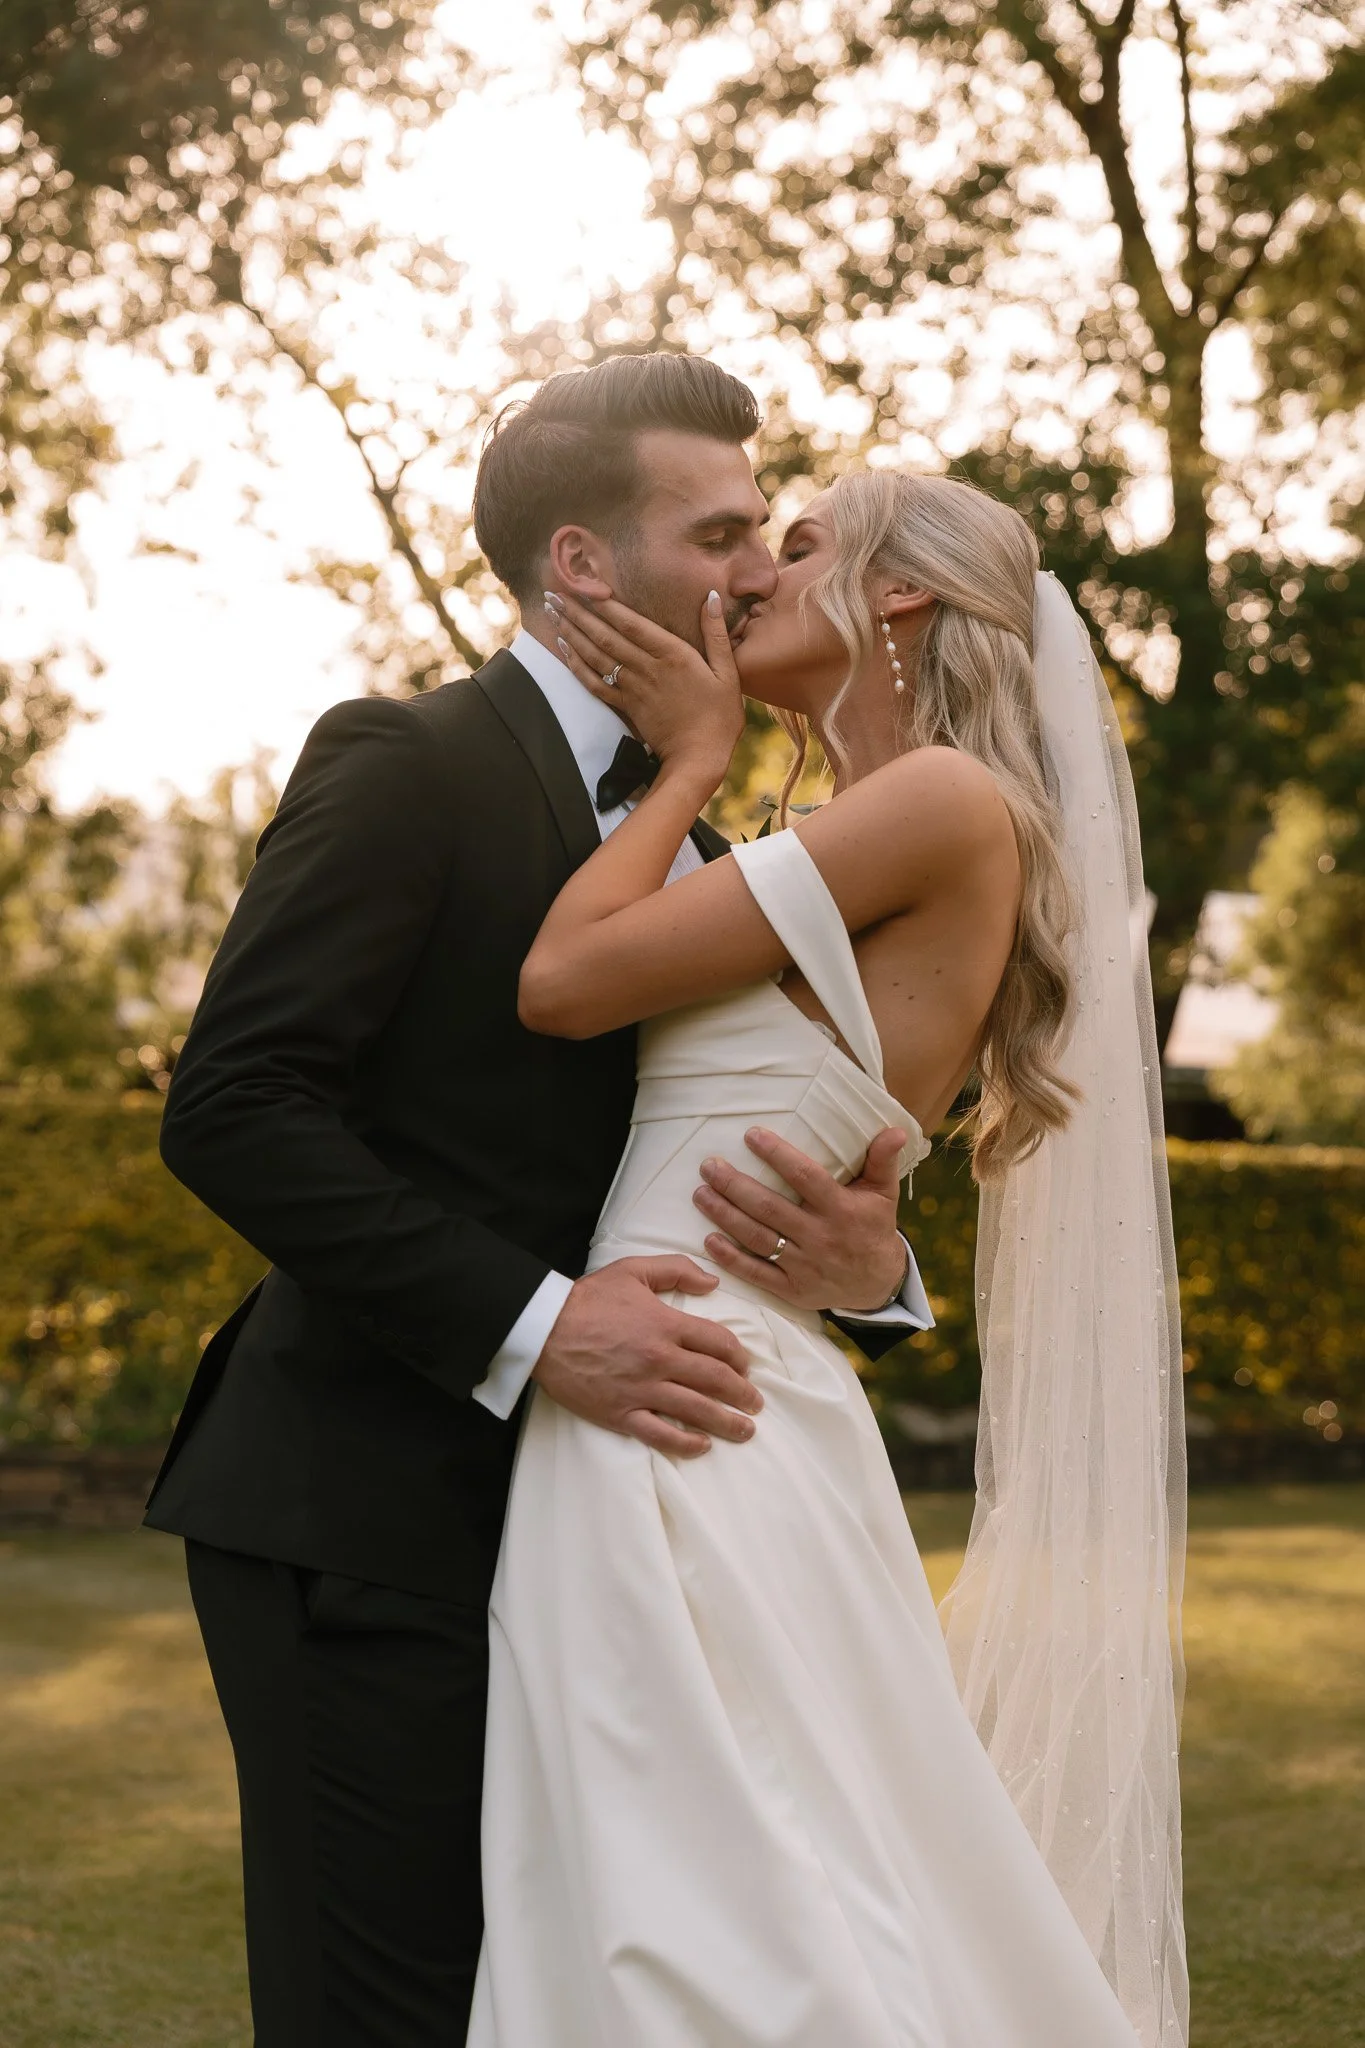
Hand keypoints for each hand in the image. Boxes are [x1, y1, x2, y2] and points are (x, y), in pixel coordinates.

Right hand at [532, 1255, 761, 1457]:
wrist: (543, 1328)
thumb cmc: (587, 1298)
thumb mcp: (633, 1270)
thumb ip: (676, 1270)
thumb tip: (712, 1282)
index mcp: (667, 1325)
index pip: (718, 1343)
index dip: (739, 1356)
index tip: (746, 1366)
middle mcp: (661, 1359)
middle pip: (716, 1379)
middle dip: (742, 1393)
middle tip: (756, 1403)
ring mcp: (642, 1389)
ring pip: (696, 1410)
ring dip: (727, 1422)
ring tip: (746, 1430)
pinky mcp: (621, 1412)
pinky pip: (660, 1434)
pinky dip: (685, 1443)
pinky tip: (702, 1445)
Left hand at [546, 587, 742, 778]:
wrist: (700, 758)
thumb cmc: (720, 716)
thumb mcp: (728, 672)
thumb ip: (716, 634)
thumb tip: (710, 597)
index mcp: (673, 655)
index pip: (632, 624)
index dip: (606, 604)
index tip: (585, 585)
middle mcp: (648, 668)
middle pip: (606, 636)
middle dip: (579, 613)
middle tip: (555, 594)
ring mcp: (634, 688)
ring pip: (596, 657)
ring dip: (572, 634)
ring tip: (553, 613)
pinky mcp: (626, 707)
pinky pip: (596, 684)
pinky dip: (577, 666)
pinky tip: (564, 650)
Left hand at [692, 1126, 908, 1314]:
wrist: (877, 1285)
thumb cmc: (873, 1228)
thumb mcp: (883, 1194)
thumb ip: (883, 1160)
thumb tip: (896, 1129)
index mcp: (841, 1210)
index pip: (806, 1178)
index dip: (778, 1156)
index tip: (751, 1135)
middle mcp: (821, 1237)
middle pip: (770, 1208)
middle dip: (735, 1186)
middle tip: (709, 1165)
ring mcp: (804, 1266)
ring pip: (757, 1238)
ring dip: (725, 1215)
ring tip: (701, 1193)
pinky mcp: (792, 1289)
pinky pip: (757, 1273)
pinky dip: (731, 1258)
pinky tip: (708, 1238)